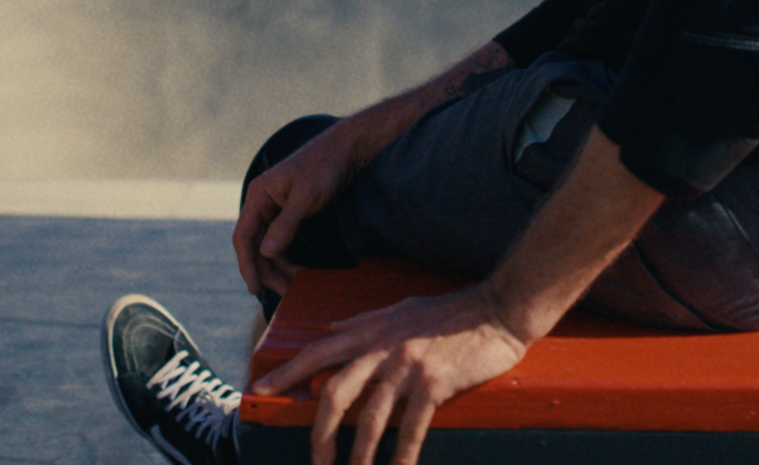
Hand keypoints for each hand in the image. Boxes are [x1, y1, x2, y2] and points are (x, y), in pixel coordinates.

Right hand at [234, 123, 365, 298]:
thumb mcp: (305, 197)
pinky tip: (300, 272)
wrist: (346, 150)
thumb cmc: (324, 167)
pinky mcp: (289, 214)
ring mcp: (275, 209)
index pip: (243, 236)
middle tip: (285, 293)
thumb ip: (285, 225)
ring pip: (269, 247)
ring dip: (280, 268)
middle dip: (268, 271)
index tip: (254, 288)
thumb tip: (265, 253)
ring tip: (297, 287)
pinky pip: (282, 241)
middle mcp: (262, 203)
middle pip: (256, 246)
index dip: (246, 264)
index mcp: (259, 195)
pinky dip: (289, 258)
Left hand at [252, 287, 529, 464]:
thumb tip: (332, 328)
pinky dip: (402, 455)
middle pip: (336, 393)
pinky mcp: (434, 383)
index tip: (259, 388)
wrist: (499, 308)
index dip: (287, 371)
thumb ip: (365, 320)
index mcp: (372, 329)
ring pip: (370, 418)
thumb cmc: (451, 311)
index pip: (318, 351)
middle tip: (315, 461)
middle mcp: (383, 348)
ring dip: (359, 455)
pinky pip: (411, 428)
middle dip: (319, 432)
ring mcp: (408, 366)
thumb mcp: (401, 308)